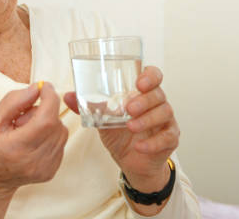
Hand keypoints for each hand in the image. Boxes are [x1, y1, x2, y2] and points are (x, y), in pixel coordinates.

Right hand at [0, 82, 68, 198]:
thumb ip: (15, 101)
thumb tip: (38, 88)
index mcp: (16, 148)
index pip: (47, 120)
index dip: (50, 98)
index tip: (44, 88)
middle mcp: (33, 162)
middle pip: (56, 124)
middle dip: (44, 112)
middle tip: (22, 118)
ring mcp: (44, 169)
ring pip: (61, 132)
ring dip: (48, 124)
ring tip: (25, 131)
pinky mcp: (50, 171)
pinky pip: (60, 143)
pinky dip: (50, 135)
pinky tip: (32, 140)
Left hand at [64, 66, 178, 191]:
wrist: (131, 162)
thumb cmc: (120, 134)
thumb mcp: (103, 119)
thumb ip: (88, 106)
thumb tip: (68, 96)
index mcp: (143, 93)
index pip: (154, 76)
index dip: (150, 76)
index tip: (139, 82)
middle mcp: (157, 103)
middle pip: (158, 94)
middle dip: (144, 100)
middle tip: (129, 109)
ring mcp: (166, 121)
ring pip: (165, 113)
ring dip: (147, 120)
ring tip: (130, 126)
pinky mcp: (170, 139)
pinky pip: (167, 137)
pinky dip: (153, 142)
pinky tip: (139, 147)